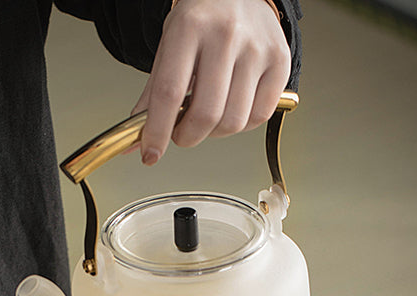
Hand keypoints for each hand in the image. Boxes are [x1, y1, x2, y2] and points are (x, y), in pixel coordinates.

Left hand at [133, 0, 290, 164]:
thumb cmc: (202, 22)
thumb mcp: (170, 47)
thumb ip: (152, 95)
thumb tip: (136, 142)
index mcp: (190, 27)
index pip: (168, 93)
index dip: (157, 132)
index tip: (151, 154)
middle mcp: (226, 35)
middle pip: (205, 114)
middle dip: (188, 137)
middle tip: (182, 133)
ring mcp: (257, 48)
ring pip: (233, 122)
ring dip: (215, 133)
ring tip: (208, 115)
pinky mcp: (280, 62)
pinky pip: (259, 116)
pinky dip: (242, 124)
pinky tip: (232, 107)